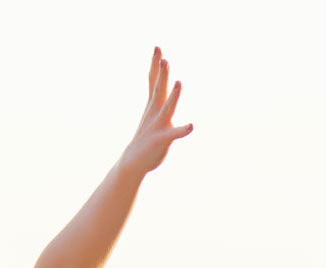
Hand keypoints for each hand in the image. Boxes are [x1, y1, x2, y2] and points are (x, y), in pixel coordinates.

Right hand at [118, 46, 192, 174]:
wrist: (133, 161)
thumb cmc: (146, 136)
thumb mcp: (151, 112)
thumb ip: (157, 96)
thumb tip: (159, 81)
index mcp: (152, 105)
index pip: (153, 80)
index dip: (154, 64)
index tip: (157, 47)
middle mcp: (154, 112)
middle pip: (158, 89)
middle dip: (162, 74)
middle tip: (163, 58)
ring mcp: (158, 125)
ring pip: (167, 108)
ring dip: (174, 96)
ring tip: (180, 82)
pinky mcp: (162, 139)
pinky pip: (174, 133)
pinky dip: (182, 129)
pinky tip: (191, 126)